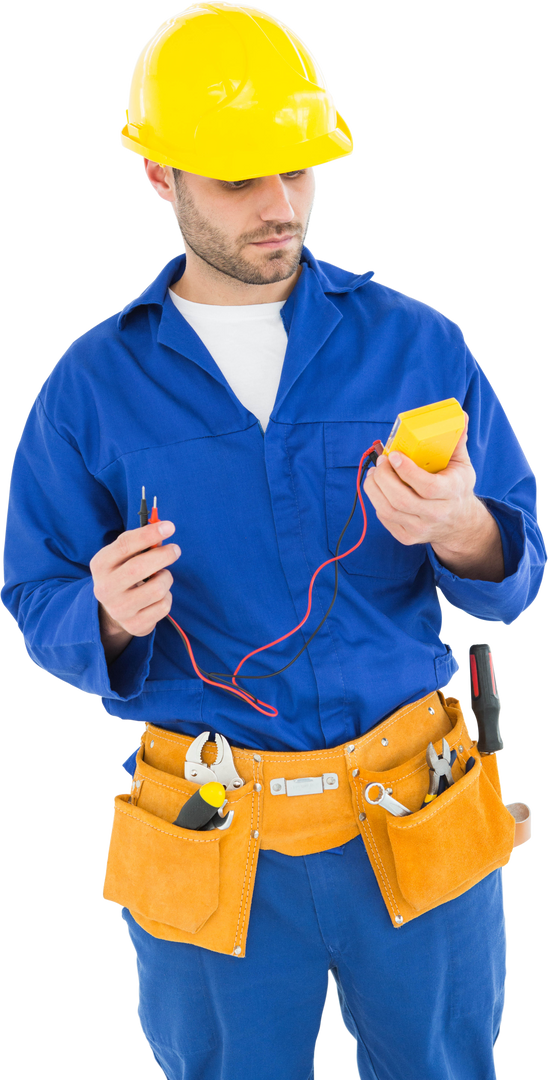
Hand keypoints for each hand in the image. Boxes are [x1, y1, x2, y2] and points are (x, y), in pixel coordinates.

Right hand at [90, 520, 180, 636]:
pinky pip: (164, 606)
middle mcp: (106, 589)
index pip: (125, 545)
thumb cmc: (123, 572)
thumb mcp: (122, 556)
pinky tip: (158, 596)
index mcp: (100, 565)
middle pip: (139, 567)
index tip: (169, 527)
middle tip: (175, 550)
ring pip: (157, 588)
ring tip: (161, 576)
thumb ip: (139, 543)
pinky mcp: (135, 625)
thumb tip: (163, 529)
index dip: (149, 534)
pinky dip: (167, 596)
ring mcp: (119, 610)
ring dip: (166, 578)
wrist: (112, 609)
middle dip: (163, 555)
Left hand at [362, 412, 478, 546]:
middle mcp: (436, 514)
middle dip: (384, 477)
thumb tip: (461, 416)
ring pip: (388, 510)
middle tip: (380, 462)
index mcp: (451, 493)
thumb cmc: (456, 487)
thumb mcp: (462, 465)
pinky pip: (384, 518)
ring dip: (374, 488)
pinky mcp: (407, 537)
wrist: (458, 523)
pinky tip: (379, 488)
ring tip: (374, 473)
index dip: (406, 471)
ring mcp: (420, 529)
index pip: (426, 487)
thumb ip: (456, 441)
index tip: (393, 455)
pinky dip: (377, 500)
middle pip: (401, 499)